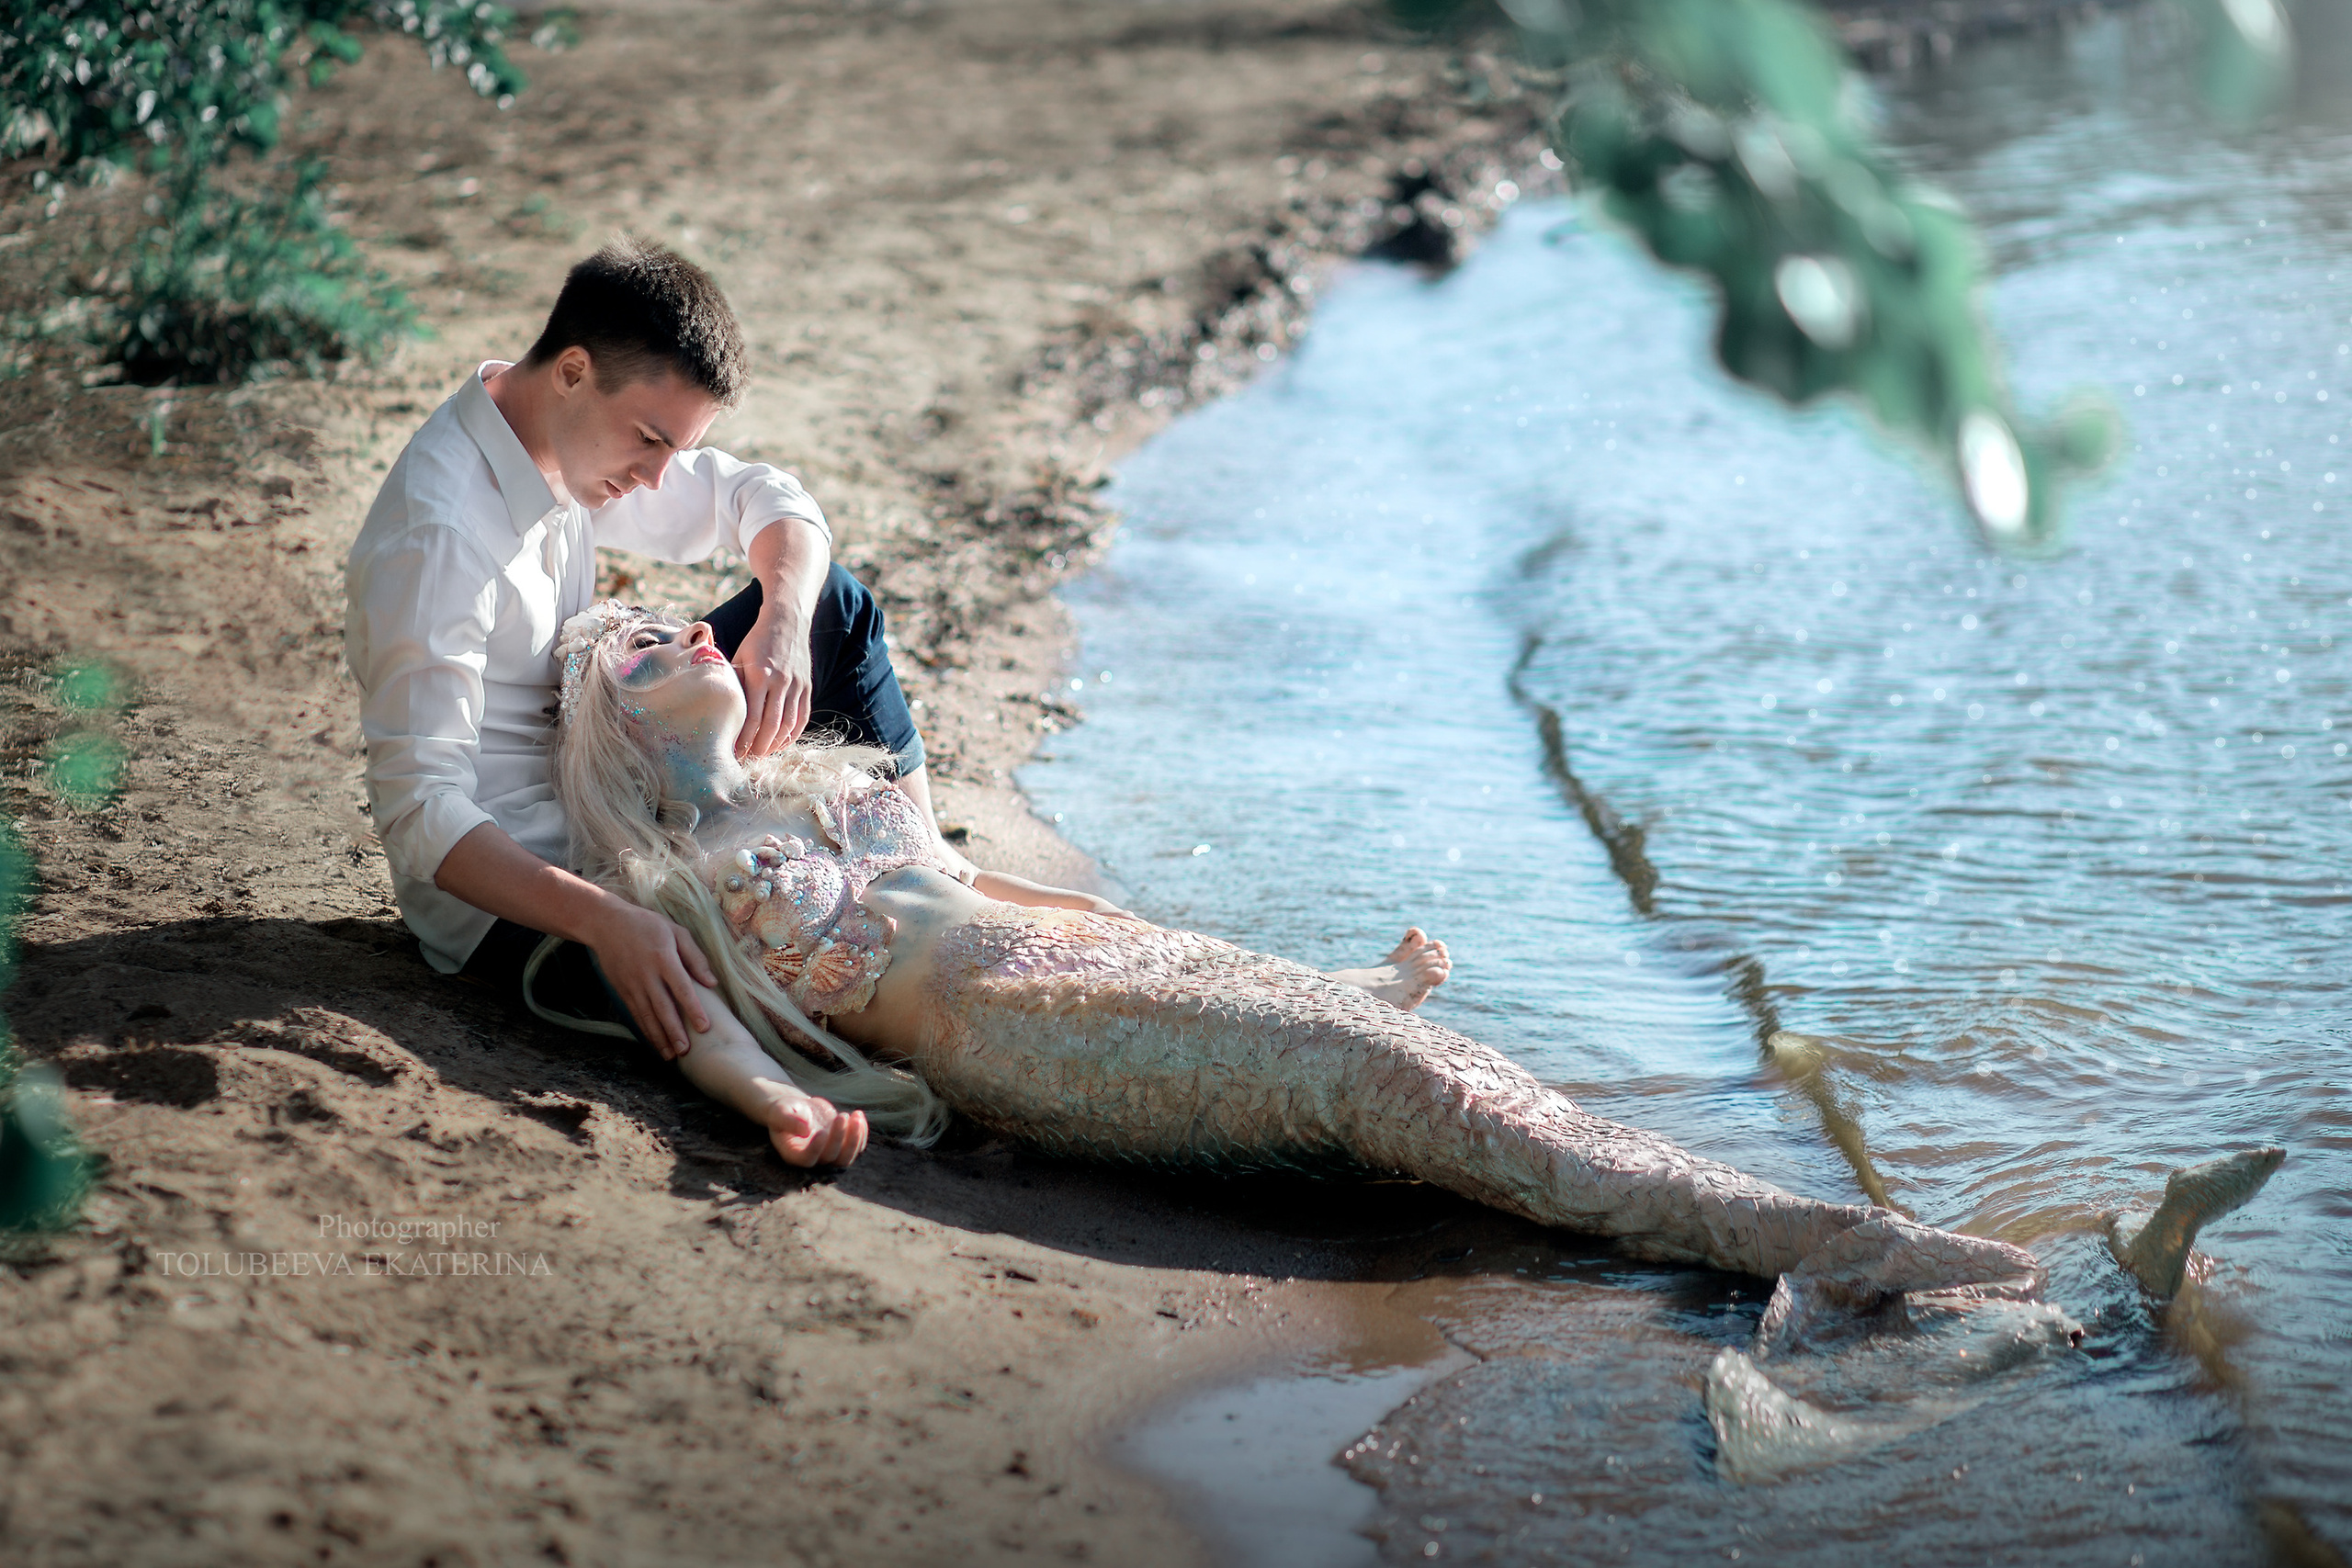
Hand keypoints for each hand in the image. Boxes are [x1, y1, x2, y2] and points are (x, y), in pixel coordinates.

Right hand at [582, 897, 717, 1059]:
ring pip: (647, 1015)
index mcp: (663, 958)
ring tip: (670, 1056)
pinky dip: (645, 1030)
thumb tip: (712, 983)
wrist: (607, 924)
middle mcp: (646, 974)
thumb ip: (695, 957)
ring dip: (659, 1037)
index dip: (693, 1009)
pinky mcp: (622, 990)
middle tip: (686, 1051)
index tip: (704, 1027)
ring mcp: (632, 984)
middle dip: (674, 1031)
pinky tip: (654, 1042)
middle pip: (662, 1007)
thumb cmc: (648, 925)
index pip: (681, 988)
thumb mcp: (676, 932)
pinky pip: (635, 1014)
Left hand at [733, 604, 813, 757]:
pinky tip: (781, 742)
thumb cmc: (756, 641)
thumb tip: (722, 711)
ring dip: (776, 744)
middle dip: (760, 747)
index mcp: (759, 675)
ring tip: (763, 753)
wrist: (786, 622)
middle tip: (749, 758)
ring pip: (789, 725)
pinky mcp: (806, 687)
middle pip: (771, 726)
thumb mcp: (739, 658)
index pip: (752, 718)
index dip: (744, 739)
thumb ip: (733, 683)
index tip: (735, 751)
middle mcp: (780, 682)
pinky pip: (802, 717)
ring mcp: (796, 685)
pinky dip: (793, 734)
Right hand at [766, 1090, 868, 1167]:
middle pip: (831, 1157)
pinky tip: (858, 1115)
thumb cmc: (784, 1111)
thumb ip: (789, 1121)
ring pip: (846, 1157)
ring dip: (855, 1138)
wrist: (797, 1109)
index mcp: (793, 1154)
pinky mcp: (842, 1145)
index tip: (822, 1132)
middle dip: (839, 1137)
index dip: (816, 1149)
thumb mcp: (781, 1112)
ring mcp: (829, 1153)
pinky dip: (861, 1133)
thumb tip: (806, 1130)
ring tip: (856, 1116)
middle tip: (842, 1116)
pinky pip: (857, 1146)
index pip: (807, 1159)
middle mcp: (812, 1158)